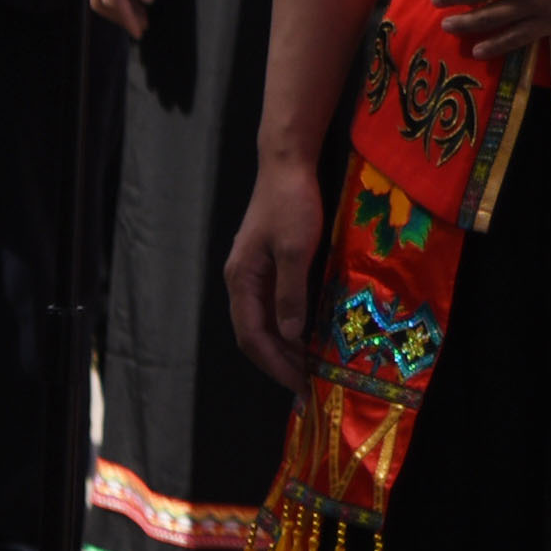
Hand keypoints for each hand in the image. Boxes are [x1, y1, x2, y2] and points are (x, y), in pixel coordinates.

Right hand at [224, 153, 331, 389]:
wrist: (288, 164)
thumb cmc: (291, 203)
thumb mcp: (295, 249)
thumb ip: (290, 293)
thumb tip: (290, 336)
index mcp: (241, 280)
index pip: (252, 335)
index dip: (274, 363)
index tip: (299, 384)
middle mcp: (242, 281)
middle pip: (254, 334)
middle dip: (279, 362)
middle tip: (307, 386)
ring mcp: (254, 274)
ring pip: (264, 322)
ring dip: (284, 348)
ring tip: (309, 369)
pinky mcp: (269, 265)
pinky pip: (274, 307)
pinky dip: (289, 327)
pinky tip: (308, 337)